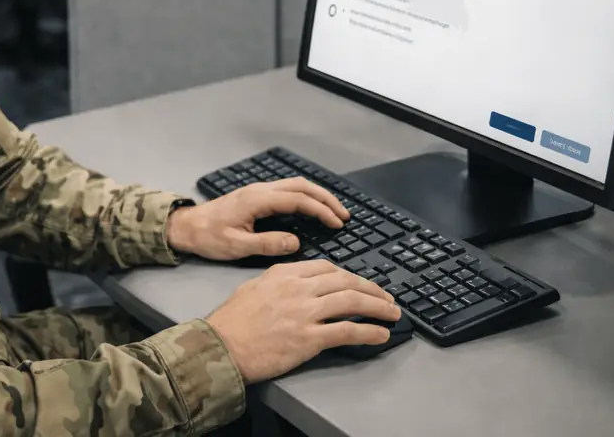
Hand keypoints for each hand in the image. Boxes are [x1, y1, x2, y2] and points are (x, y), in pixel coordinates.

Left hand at [167, 179, 348, 260]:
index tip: (337, 224)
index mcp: (258, 200)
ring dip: (317, 196)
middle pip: (301, 186)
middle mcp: (260, 190)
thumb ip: (266, 244)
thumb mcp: (236, 246)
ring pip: (295, 185)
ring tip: (335, 212)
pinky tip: (312, 208)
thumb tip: (296, 242)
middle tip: (345, 216)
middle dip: (326, 199)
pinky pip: (288, 190)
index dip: (321, 211)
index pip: (298, 200)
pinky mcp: (256, 196)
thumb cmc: (208, 237)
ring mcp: (258, 190)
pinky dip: (306, 197)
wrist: (186, 227)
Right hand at [206, 260, 398, 383]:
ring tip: (392, 313)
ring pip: (352, 302)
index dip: (350, 276)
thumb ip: (278, 281)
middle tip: (386, 297)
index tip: (360, 283)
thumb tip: (294, 283)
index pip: (327, 268)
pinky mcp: (309, 338)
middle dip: (372, 289)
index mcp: (285, 274)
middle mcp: (299, 288)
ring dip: (378, 307)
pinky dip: (369, 332)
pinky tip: (380, 334)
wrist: (221, 345)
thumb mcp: (254, 287)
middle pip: (346, 281)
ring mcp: (305, 313)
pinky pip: (347, 331)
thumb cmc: (232, 321)